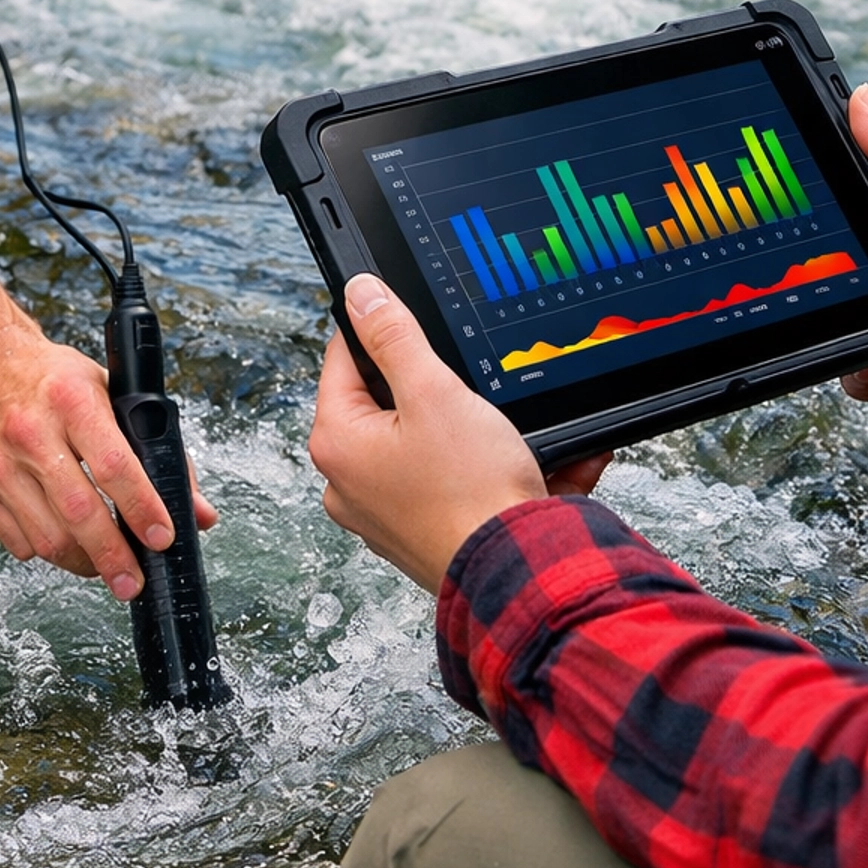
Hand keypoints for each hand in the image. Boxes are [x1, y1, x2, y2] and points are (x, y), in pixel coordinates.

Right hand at [0, 323, 217, 594]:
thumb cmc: (55, 381)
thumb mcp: (113, 395)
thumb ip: (160, 453)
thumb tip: (198, 512)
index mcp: (72, 400)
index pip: (114, 464)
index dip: (142, 508)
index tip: (162, 537)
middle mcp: (30, 431)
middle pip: (79, 512)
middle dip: (113, 555)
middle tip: (133, 581)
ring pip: (47, 538)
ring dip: (82, 561)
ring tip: (103, 561)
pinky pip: (19, 543)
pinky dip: (47, 552)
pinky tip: (64, 538)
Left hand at [310, 275, 589, 591]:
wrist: (519, 573)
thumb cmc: (471, 492)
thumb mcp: (433, 391)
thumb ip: (394, 336)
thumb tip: (360, 294)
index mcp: (337, 442)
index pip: (343, 358)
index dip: (381, 330)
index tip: (412, 318)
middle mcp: (349, 482)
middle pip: (385, 401)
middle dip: (436, 385)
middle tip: (471, 385)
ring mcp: (384, 512)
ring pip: (426, 441)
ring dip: (471, 427)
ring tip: (505, 429)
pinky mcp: (422, 532)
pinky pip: (453, 480)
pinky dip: (488, 466)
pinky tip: (530, 459)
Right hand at [842, 82, 867, 409]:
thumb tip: (858, 95)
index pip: (859, 226)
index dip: (831, 224)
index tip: (803, 215)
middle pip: (846, 277)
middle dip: (825, 276)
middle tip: (811, 268)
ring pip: (847, 326)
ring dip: (837, 324)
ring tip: (839, 313)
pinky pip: (863, 374)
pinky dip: (857, 367)